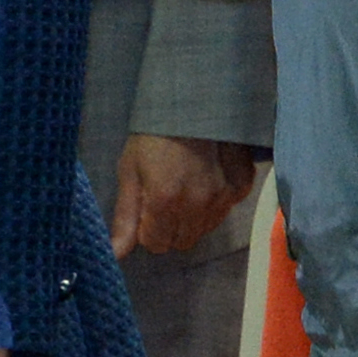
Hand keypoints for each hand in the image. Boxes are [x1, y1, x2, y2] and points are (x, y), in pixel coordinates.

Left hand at [113, 134, 257, 256]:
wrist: (191, 102)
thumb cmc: (152, 135)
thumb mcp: (129, 171)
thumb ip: (125, 217)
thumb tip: (116, 254)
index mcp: (164, 201)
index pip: (156, 244)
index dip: (147, 229)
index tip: (147, 208)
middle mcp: (196, 204)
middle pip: (181, 241)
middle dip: (170, 227)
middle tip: (166, 196)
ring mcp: (223, 197)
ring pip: (204, 229)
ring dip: (192, 217)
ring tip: (185, 185)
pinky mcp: (242, 186)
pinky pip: (225, 211)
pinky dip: (215, 202)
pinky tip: (206, 179)